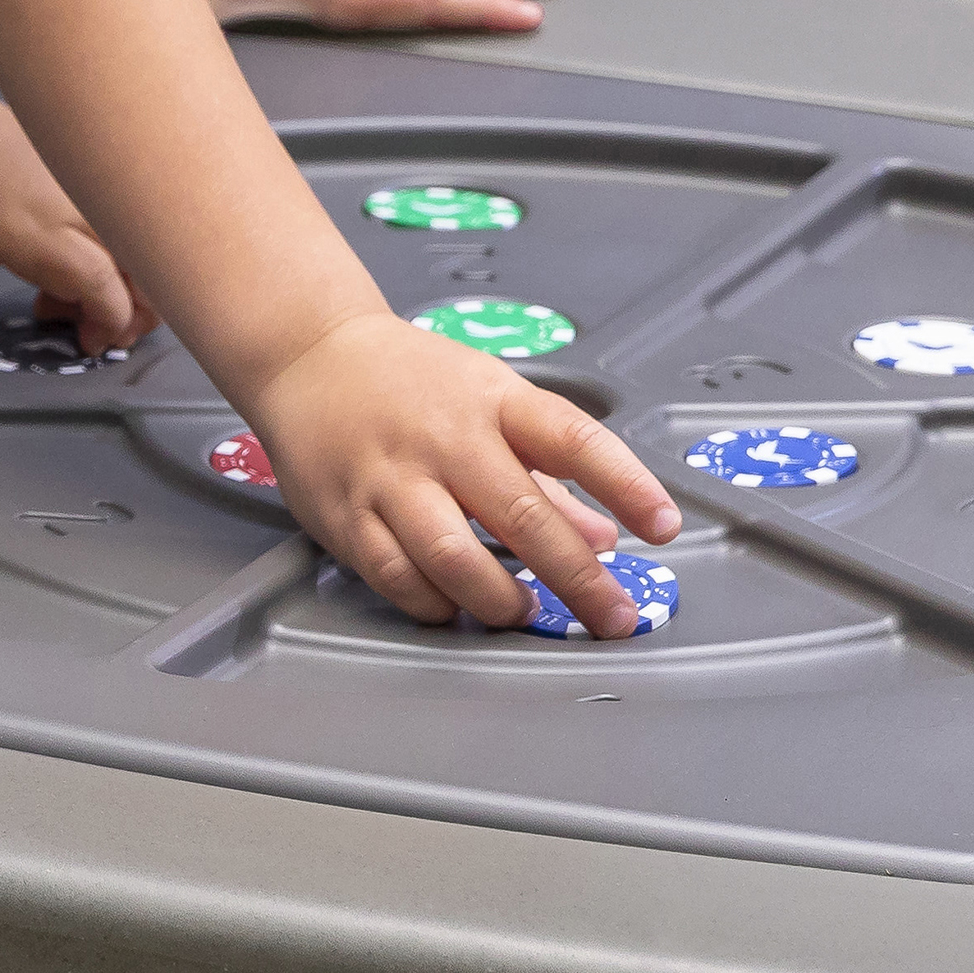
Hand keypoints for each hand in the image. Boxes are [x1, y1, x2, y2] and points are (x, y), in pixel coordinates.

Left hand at [0, 95, 157, 353]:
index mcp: (31, 233)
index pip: (102, 282)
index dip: (108, 322)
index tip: (86, 343)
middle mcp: (71, 206)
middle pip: (142, 264)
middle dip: (135, 309)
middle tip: (94, 326)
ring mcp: (86, 184)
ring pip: (145, 242)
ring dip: (131, 280)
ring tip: (78, 293)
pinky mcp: (91, 173)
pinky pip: (130, 219)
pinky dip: (124, 251)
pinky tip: (82, 259)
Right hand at [242, 309, 677, 635]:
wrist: (310, 357)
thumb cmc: (409, 381)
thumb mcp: (491, 403)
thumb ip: (551, 474)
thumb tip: (605, 536)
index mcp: (492, 401)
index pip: (574, 439)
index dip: (627, 484)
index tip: (664, 526)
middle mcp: (445, 439)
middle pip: (523, 515)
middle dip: (579, 578)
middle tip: (614, 615)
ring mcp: (392, 479)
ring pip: (454, 556)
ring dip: (500, 599)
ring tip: (523, 611)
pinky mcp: (347, 516)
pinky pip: (396, 577)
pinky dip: (434, 604)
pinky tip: (454, 607)